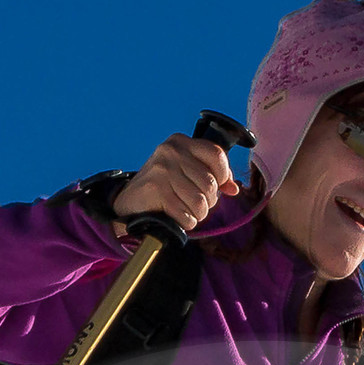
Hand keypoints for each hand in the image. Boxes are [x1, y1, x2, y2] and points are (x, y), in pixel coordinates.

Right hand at [112, 135, 238, 234]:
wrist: (129, 201)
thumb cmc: (163, 187)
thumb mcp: (186, 172)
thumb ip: (211, 175)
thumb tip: (234, 188)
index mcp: (182, 142)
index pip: (217, 155)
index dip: (223, 175)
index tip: (217, 186)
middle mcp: (172, 151)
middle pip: (210, 183)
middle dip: (209, 201)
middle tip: (198, 204)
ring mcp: (162, 170)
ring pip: (200, 201)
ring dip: (198, 214)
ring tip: (188, 211)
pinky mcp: (156, 189)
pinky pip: (186, 214)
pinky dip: (186, 221)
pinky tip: (178, 217)